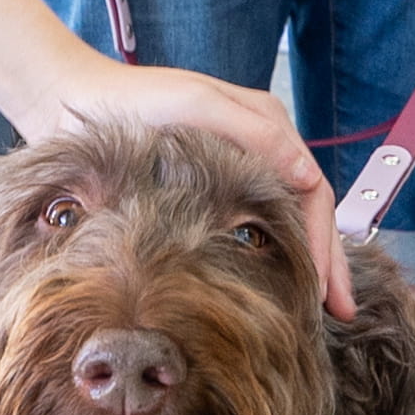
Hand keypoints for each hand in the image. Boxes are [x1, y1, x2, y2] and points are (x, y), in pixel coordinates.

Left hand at [19, 56, 348, 309]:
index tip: (325, 290)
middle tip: (341, 311)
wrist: (73, 103)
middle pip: (307, 211)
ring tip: (317, 306)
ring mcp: (238, 167)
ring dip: (305, 260)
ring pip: (285, 220)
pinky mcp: (211, 187)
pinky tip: (274, 280)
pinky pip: (255, 223)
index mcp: (268, 124)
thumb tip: (306, 175)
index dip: (324, 244)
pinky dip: (273, 253)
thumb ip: (255, 133)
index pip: (312, 192)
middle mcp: (262, 146)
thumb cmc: (133, 103)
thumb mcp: (197, 105)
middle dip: (327, 261)